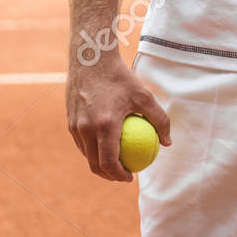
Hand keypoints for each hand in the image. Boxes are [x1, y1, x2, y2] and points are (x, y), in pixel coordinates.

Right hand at [66, 57, 170, 182]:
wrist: (91, 59)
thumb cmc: (121, 77)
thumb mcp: (144, 96)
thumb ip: (159, 119)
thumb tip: (167, 142)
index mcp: (105, 125)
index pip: (110, 162)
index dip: (120, 175)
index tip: (131, 177)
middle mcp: (86, 129)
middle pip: (95, 164)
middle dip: (108, 176)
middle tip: (123, 174)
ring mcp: (74, 126)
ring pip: (86, 155)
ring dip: (99, 164)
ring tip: (115, 163)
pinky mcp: (69, 121)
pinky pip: (81, 143)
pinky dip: (92, 150)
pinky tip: (105, 146)